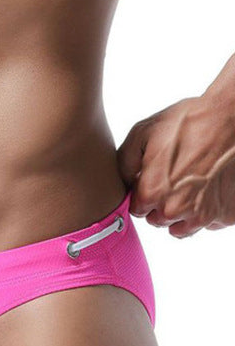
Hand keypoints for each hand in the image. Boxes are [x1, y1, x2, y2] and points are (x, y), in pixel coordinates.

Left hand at [116, 92, 234, 237]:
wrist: (230, 117)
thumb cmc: (188, 122)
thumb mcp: (142, 134)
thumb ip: (124, 164)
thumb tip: (123, 183)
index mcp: (151, 193)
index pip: (137, 210)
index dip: (143, 194)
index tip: (152, 180)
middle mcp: (175, 209)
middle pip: (158, 220)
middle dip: (160, 205)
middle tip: (173, 180)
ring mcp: (203, 215)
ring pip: (182, 228)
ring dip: (182, 213)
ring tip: (189, 187)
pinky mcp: (226, 215)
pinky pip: (209, 224)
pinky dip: (207, 211)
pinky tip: (209, 189)